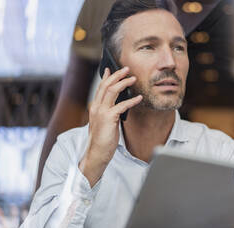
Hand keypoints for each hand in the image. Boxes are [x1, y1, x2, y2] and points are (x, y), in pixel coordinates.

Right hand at [79, 67, 141, 185]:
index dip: (106, 77)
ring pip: (112, 91)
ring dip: (124, 83)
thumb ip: (109, 112)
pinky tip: (139, 98)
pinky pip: (121, 105)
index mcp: (94, 107)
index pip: (100, 88)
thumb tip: (119, 105)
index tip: (110, 68)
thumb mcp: (105, 123)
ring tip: (133, 78)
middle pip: (106, 85)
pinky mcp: (108, 118)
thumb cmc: (102, 139)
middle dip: (117, 75)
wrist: (97, 153)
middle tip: (126, 68)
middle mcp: (96, 107)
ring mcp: (101, 112)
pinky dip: (131, 100)